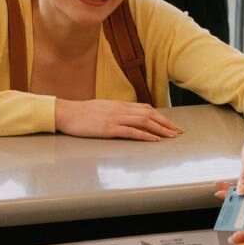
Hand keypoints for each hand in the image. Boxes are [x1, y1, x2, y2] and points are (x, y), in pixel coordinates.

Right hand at [55, 99, 182, 141]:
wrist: (65, 113)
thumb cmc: (80, 113)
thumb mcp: (101, 108)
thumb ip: (114, 112)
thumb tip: (125, 117)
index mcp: (118, 104)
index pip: (145, 108)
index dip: (160, 116)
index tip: (170, 124)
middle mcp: (120, 109)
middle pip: (149, 114)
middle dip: (166, 123)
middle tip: (178, 131)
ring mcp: (115, 118)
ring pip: (144, 121)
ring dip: (160, 129)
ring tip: (171, 136)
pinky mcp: (109, 128)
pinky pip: (131, 131)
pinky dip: (145, 135)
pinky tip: (154, 140)